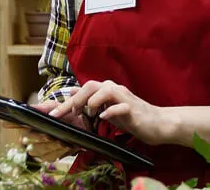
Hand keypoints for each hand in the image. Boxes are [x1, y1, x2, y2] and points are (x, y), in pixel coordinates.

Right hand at [15, 100, 89, 161]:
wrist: (83, 126)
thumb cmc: (67, 115)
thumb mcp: (57, 107)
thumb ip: (44, 107)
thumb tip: (30, 109)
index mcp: (32, 123)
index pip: (17, 123)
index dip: (11, 123)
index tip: (5, 122)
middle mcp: (32, 136)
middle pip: (28, 138)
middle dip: (39, 137)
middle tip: (48, 134)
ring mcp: (39, 148)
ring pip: (39, 149)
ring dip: (51, 145)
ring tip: (61, 140)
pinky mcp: (49, 156)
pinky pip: (50, 156)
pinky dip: (59, 151)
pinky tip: (66, 146)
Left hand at [48, 80, 171, 145]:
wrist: (159, 123)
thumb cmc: (134, 117)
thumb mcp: (109, 109)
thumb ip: (93, 101)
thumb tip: (73, 92)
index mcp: (107, 91)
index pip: (82, 90)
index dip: (65, 101)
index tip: (51, 114)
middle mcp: (114, 90)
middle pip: (90, 86)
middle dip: (74, 100)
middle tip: (63, 114)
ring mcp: (124, 98)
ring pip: (104, 90)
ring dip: (91, 101)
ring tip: (85, 113)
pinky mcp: (133, 109)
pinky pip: (120, 106)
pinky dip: (110, 111)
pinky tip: (104, 118)